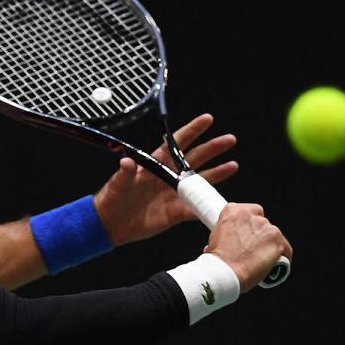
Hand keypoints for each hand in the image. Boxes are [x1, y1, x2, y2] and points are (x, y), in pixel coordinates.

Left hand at [94, 113, 238, 245]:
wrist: (110, 225)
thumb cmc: (112, 199)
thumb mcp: (117, 184)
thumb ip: (125, 173)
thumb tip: (127, 162)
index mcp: (156, 164)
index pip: (177, 143)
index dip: (192, 131)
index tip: (207, 119)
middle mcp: (168, 176)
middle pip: (195, 159)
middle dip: (212, 148)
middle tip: (229, 139)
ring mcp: (173, 194)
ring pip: (200, 182)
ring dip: (217, 173)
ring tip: (233, 165)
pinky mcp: (175, 212)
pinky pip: (195, 208)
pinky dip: (208, 206)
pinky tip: (222, 202)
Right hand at [206, 203, 292, 291]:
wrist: (225, 272)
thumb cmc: (216, 260)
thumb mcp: (213, 239)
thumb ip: (222, 234)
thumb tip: (224, 242)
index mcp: (233, 210)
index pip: (248, 211)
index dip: (248, 225)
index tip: (245, 235)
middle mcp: (251, 215)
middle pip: (261, 222)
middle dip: (259, 235)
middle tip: (252, 249)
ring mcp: (266, 227)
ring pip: (273, 235)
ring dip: (269, 244)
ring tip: (261, 260)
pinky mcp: (278, 241)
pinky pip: (285, 248)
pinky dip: (282, 255)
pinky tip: (276, 264)